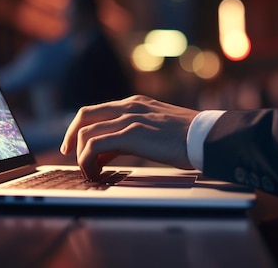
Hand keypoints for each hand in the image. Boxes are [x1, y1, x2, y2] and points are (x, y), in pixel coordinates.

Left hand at [60, 95, 199, 179]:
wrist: (208, 136)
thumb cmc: (189, 138)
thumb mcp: (157, 130)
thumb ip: (132, 136)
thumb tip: (110, 153)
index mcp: (135, 103)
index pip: (97, 111)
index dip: (81, 129)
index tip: (77, 147)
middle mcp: (129, 106)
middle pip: (84, 115)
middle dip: (71, 137)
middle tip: (70, 155)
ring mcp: (130, 118)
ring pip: (86, 133)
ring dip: (82, 156)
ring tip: (91, 173)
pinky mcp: (132, 133)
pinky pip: (94, 146)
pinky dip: (88, 162)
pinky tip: (98, 173)